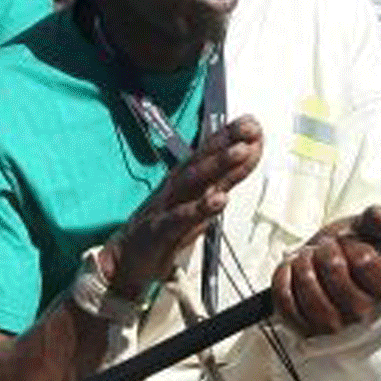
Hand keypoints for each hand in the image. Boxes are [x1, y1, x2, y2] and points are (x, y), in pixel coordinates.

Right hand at [106, 117, 263, 293]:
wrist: (128, 258)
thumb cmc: (167, 226)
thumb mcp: (202, 199)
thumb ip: (227, 177)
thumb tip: (250, 150)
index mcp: (186, 177)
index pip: (209, 151)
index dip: (230, 135)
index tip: (253, 122)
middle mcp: (176, 186)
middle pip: (202, 159)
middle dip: (226, 141)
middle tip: (250, 128)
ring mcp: (167, 206)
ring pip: (193, 181)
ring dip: (217, 164)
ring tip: (240, 151)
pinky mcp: (161, 230)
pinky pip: (181, 218)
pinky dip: (200, 208)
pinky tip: (220, 199)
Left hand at [272, 204, 380, 336]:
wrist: (320, 269)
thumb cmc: (344, 252)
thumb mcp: (362, 231)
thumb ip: (373, 220)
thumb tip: (380, 217)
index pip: (364, 260)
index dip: (350, 244)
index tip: (345, 243)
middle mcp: (362, 312)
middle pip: (335, 271)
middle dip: (323, 251)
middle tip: (322, 248)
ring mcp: (334, 325)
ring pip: (310, 289)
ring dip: (302, 265)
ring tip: (306, 258)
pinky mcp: (305, 328)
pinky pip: (286, 302)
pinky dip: (283, 279)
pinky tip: (290, 270)